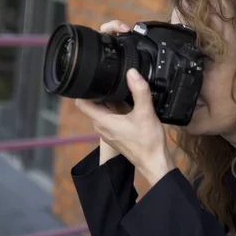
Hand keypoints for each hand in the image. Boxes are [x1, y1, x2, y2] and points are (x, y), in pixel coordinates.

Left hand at [76, 68, 175, 185]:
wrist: (154, 162)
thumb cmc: (148, 142)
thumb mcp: (146, 112)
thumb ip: (139, 91)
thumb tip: (132, 73)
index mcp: (102, 121)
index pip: (81, 102)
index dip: (85, 90)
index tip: (94, 81)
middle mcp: (101, 127)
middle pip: (93, 104)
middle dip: (102, 94)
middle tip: (117, 86)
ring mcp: (107, 132)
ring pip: (103, 111)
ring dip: (111, 102)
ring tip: (126, 96)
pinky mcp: (115, 135)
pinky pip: (111, 118)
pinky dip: (118, 111)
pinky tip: (131, 108)